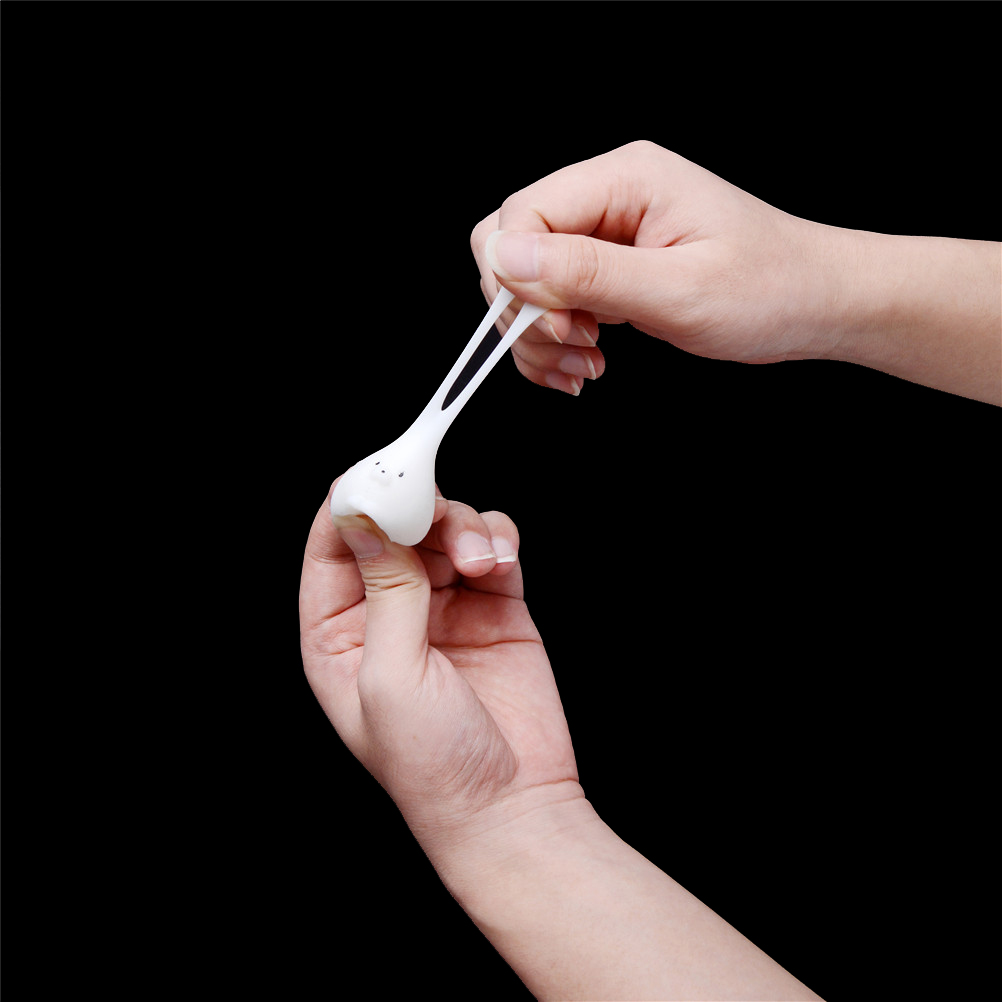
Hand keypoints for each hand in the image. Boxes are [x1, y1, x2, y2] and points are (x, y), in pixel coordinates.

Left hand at [299, 480, 581, 841]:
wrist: (513, 807)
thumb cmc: (434, 764)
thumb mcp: (392, 675)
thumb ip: (386, 590)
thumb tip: (365, 515)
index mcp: (337, 633)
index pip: (331, 547)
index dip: (350, 503)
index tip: (378, 470)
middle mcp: (386, 611)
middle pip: (392, 525)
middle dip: (416, 506)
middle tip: (435, 504)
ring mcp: (443, 605)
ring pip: (443, 527)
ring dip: (463, 525)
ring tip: (481, 561)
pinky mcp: (494, 603)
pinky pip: (490, 544)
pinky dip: (497, 537)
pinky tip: (500, 562)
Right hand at [471, 140, 1000, 404]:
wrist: (815, 304)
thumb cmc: (771, 289)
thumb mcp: (679, 289)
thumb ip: (588, 272)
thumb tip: (508, 257)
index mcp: (625, 180)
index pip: (521, 215)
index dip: (518, 279)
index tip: (557, 327)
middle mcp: (609, 197)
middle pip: (513, 248)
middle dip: (526, 312)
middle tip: (574, 349)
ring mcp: (607, 231)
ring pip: (526, 281)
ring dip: (540, 335)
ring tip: (585, 366)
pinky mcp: (610, 264)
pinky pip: (553, 300)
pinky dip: (556, 341)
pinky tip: (585, 363)